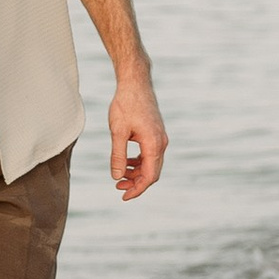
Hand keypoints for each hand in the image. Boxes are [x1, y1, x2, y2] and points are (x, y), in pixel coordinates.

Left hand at [110, 83, 166, 199]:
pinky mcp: (155, 132)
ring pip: (151, 164)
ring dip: (136, 173)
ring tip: (119, 176)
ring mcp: (160, 137)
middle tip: (118, 187)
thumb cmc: (125, 104)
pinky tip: (126, 162)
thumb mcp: (118, 132)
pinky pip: (150, 154)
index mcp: (154, 144)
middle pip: (152, 172)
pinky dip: (139, 162)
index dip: (137, 189)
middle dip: (136, 183)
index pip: (149, 176)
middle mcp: (161, 143)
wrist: (135, 82)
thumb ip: (118, 156)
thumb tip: (117, 177)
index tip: (123, 196)